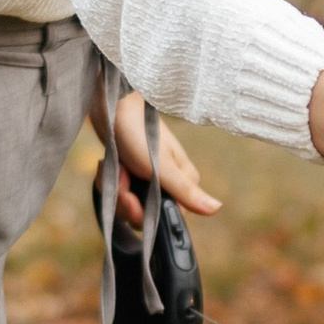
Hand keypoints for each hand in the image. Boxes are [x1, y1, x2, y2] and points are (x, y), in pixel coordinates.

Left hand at [100, 88, 220, 228]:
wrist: (112, 106)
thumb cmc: (139, 131)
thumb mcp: (162, 166)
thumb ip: (186, 191)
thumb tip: (216, 208)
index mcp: (182, 183)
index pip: (167, 217)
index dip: (146, 214)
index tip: (132, 199)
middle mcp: (167, 184)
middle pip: (145, 214)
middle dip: (125, 201)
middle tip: (120, 180)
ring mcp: (146, 179)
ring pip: (127, 204)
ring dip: (114, 189)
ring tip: (114, 168)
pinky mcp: (129, 174)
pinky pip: (116, 192)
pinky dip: (107, 181)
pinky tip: (107, 166)